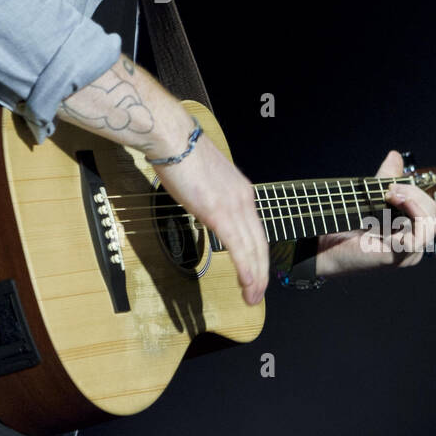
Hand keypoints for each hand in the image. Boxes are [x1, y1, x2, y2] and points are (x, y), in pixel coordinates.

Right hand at [150, 133, 268, 305]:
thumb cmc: (182, 153)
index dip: (258, 255)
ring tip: (252, 297)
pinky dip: (245, 269)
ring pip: (253, 250)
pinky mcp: (219, 213)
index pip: (256, 230)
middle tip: (258, 294)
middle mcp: (244, 199)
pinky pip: (238, 248)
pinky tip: (246, 284)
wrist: (174, 137)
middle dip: (261, 273)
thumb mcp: (205, 178)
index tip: (256, 273)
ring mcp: (234, 206)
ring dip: (255, 278)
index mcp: (241, 191)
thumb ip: (211, 195)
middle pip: (260, 244)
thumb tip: (205, 204)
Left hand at [313, 150, 435, 276]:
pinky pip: (418, 239)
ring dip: (412, 203)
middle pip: (432, 212)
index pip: (428, 206)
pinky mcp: (397, 257)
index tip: (390, 186)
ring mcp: (407, 253)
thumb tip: (395, 156)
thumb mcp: (369, 197)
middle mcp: (413, 243)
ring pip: (430, 224)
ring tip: (391, 197)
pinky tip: (392, 211)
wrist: (322, 246)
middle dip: (413, 193)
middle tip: (389, 190)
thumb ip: (385, 179)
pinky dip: (409, 219)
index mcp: (409, 230)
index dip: (414, 191)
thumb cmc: (343, 226)